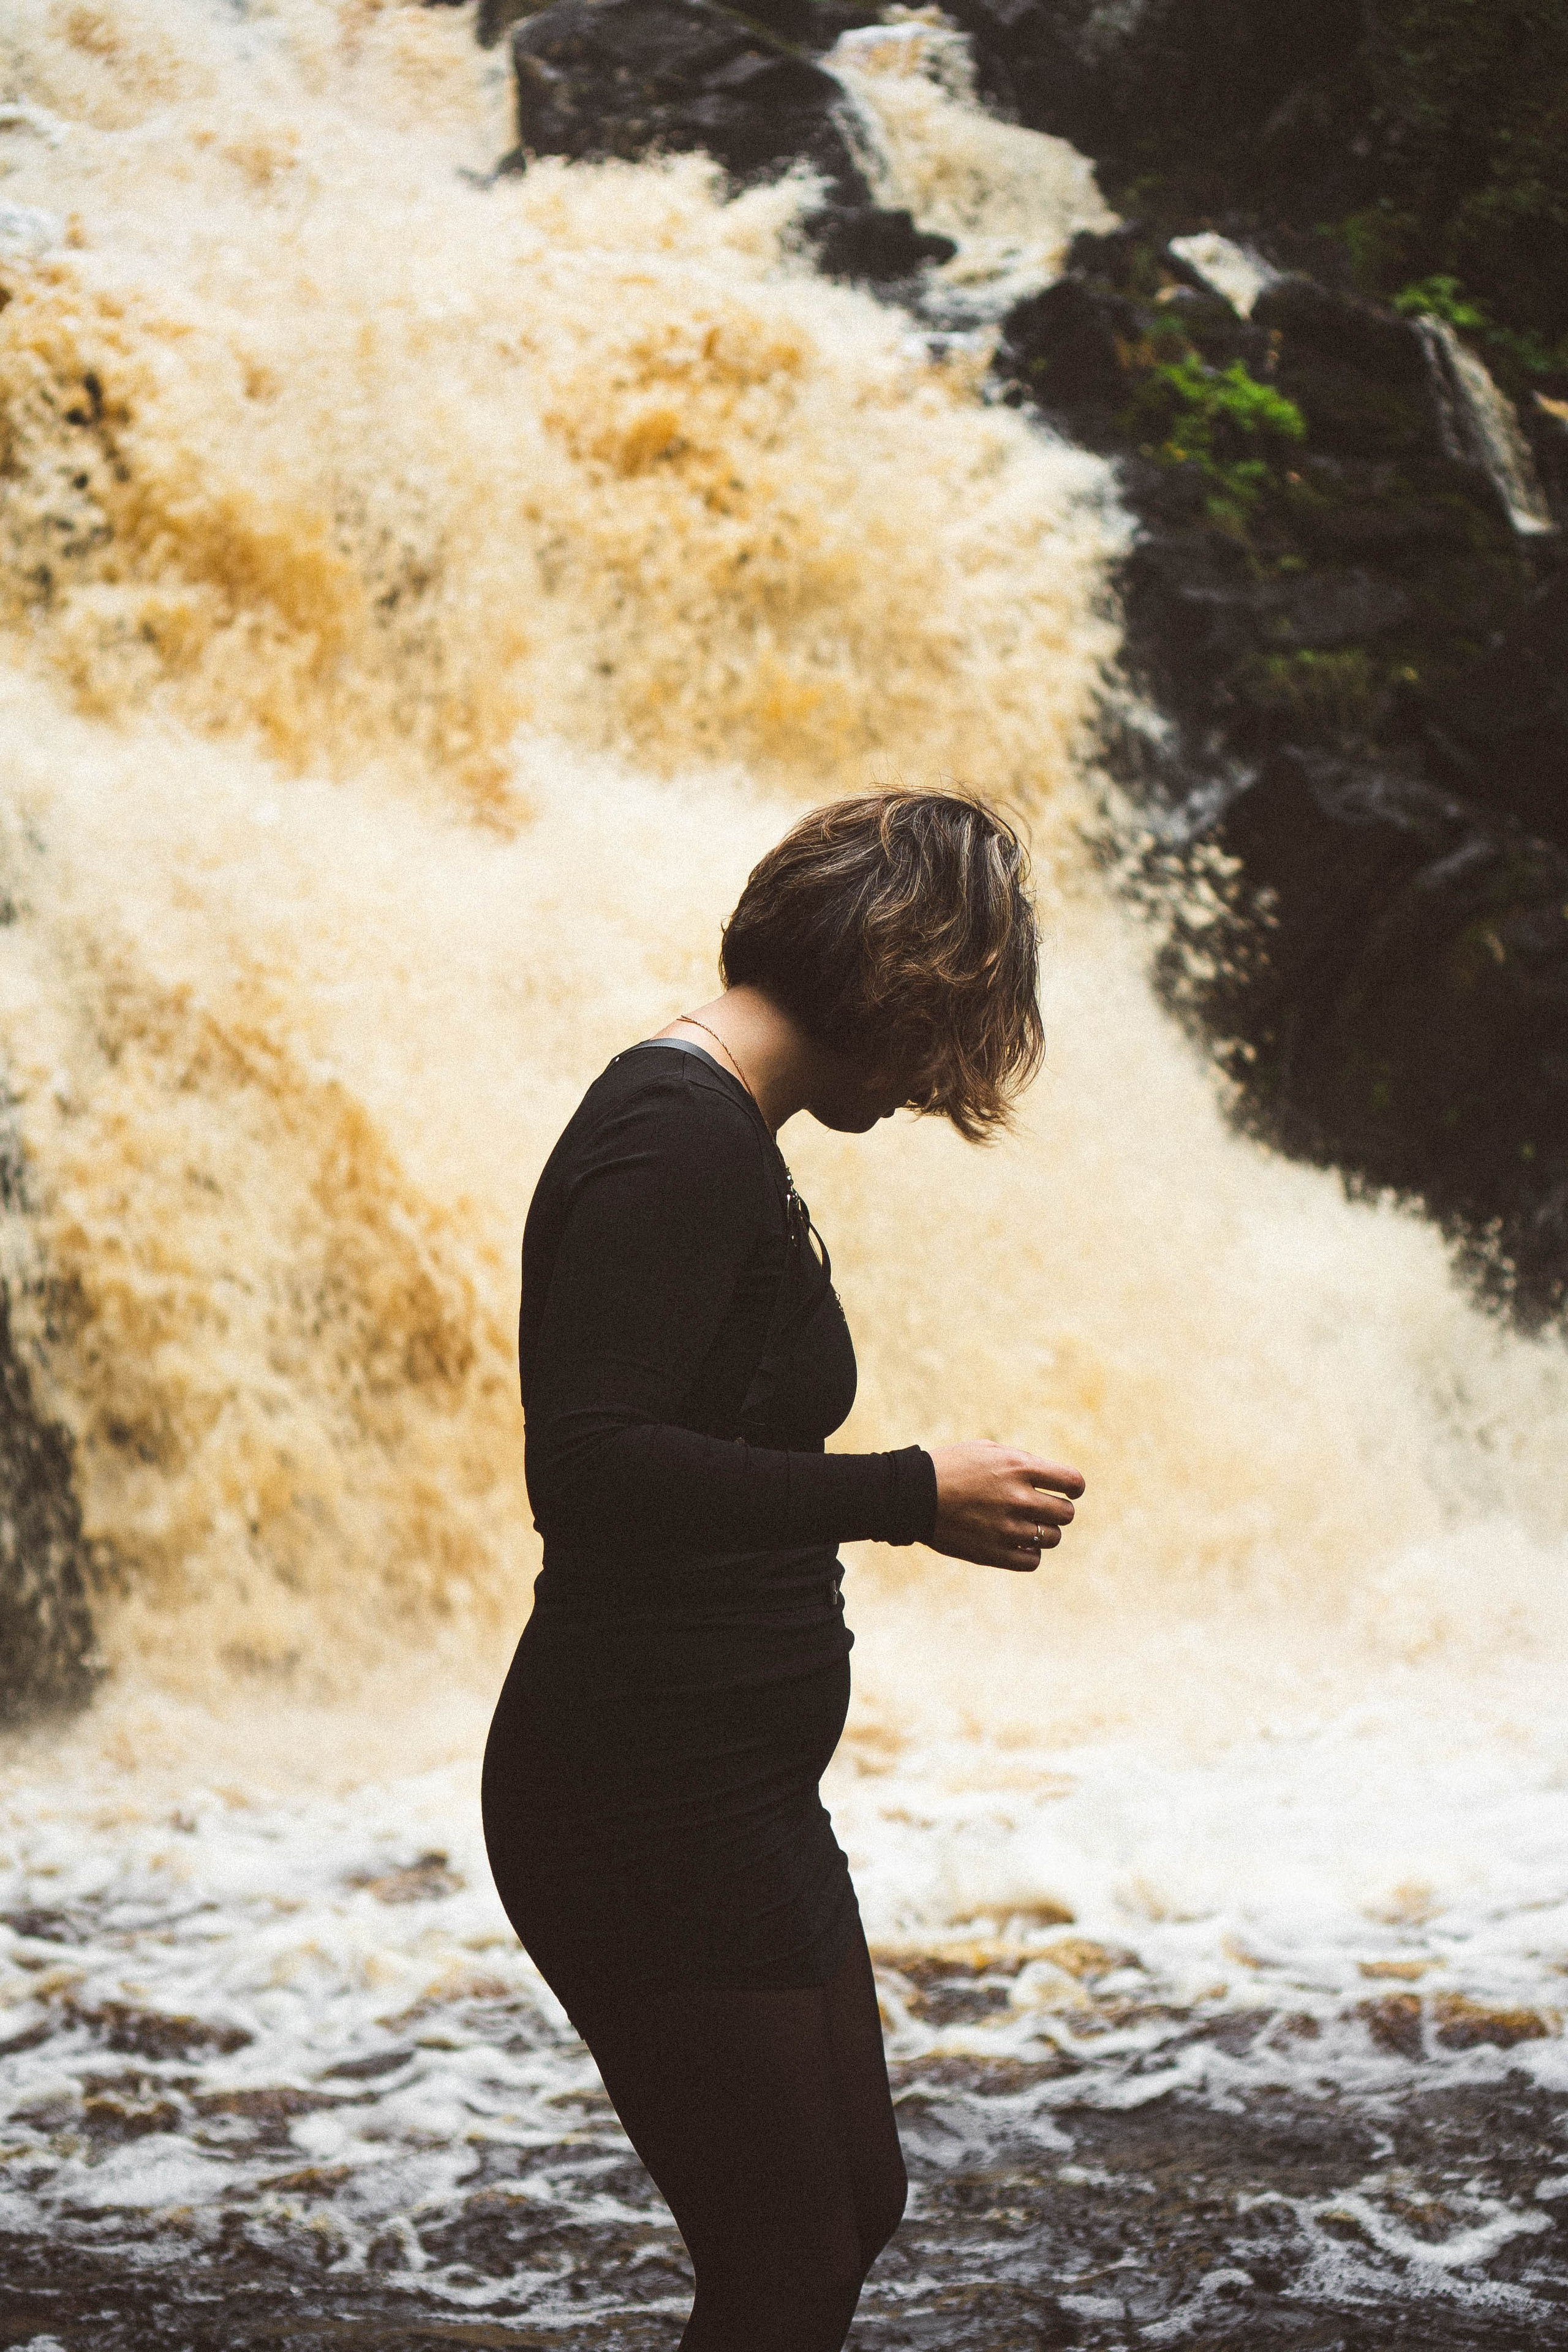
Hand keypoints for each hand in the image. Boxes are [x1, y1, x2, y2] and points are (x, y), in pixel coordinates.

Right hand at [925, 1442, 1084, 1571]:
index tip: (1068, 1491)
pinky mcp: (994, 1553)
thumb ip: (1023, 1463)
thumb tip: (1052, 1480)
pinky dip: (1029, 1553)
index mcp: (1019, 1467)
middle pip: (1066, 1514)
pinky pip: (1032, 1561)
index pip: (1072, 1482)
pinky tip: (1015, 1543)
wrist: (912, 1495)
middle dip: (1057, 1510)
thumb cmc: (950, 1467)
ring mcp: (1007, 1528)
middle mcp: (1018, 1498)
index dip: (1074, 1488)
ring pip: (1052, 1538)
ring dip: (1043, 1532)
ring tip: (1023, 1525)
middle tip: (1041, 1508)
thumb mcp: (988, 1451)